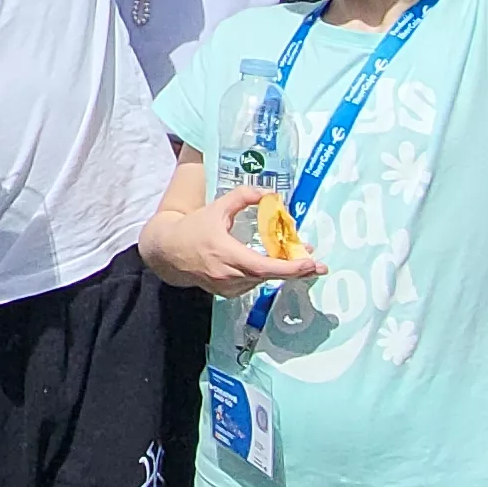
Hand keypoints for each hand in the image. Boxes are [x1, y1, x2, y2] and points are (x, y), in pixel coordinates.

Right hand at [139, 183, 323, 295]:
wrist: (168, 253)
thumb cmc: (193, 229)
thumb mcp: (217, 208)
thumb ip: (243, 197)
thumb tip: (269, 193)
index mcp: (227, 255)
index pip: (263, 267)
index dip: (289, 267)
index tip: (309, 264)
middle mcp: (229, 276)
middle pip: (270, 276)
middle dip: (297, 271)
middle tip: (318, 265)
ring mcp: (228, 288)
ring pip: (262, 280)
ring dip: (281, 269)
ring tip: (296, 256)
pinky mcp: (227, 293)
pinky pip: (253, 283)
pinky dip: (265, 272)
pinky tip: (273, 262)